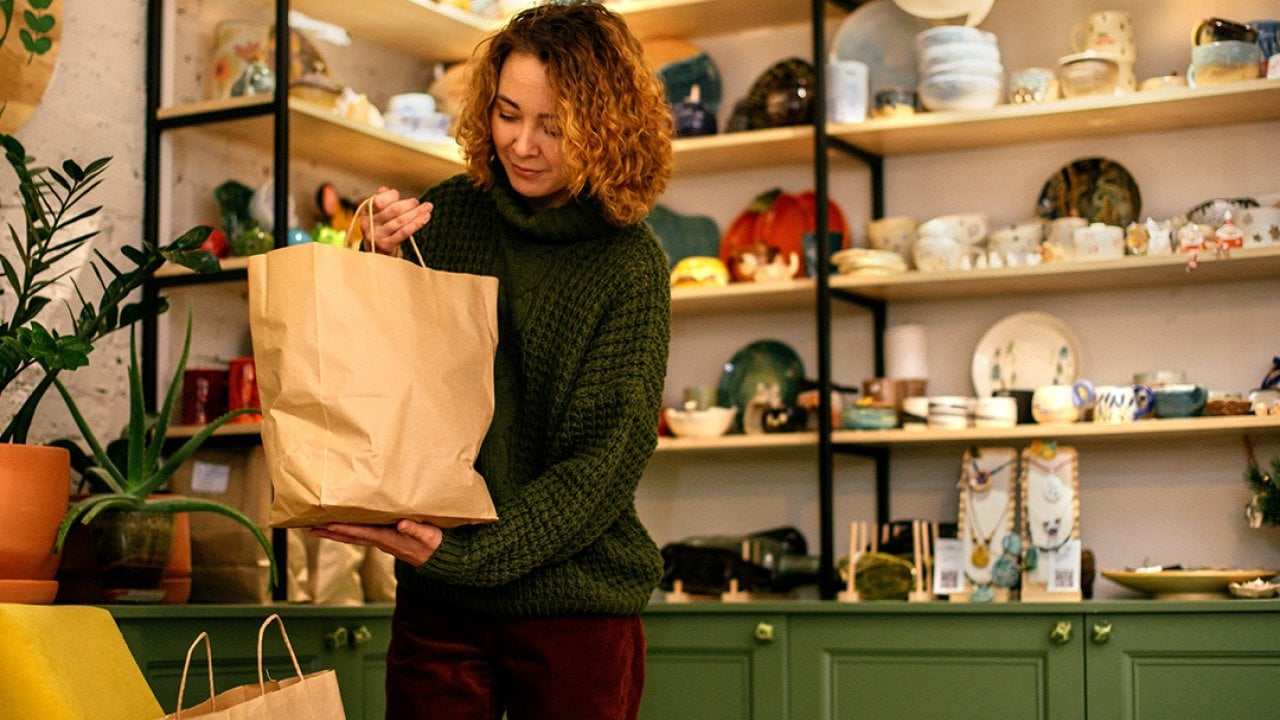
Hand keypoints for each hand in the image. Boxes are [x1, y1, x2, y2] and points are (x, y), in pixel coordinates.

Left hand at [308, 519, 442, 566]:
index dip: (343, 529)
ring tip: (319, 528)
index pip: (361, 533)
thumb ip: (415, 530)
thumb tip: (402, 524)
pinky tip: (342, 527)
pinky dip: (348, 531)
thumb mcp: (428, 535)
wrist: (439, 557)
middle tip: (311, 530)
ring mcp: (382, 541)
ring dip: (336, 533)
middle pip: (351, 537)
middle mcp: (381, 541)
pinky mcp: (386, 539)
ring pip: (354, 537)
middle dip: (331, 533)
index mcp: (388, 539)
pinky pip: (361, 534)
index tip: (326, 525)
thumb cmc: (434, 543)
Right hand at [360, 186, 432, 255]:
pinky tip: (425, 218)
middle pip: (394, 209)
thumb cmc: (381, 228)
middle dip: (410, 205)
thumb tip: (384, 189)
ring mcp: (376, 235)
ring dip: (417, 213)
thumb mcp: (379, 213)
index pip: (381, 199)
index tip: (407, 198)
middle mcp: (367, 223)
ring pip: (400, 220)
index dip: (394, 196)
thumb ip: (382, 200)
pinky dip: (416, 224)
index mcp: (365, 211)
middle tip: (424, 204)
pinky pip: (403, 232)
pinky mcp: (385, 245)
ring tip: (428, 208)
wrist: (377, 253)